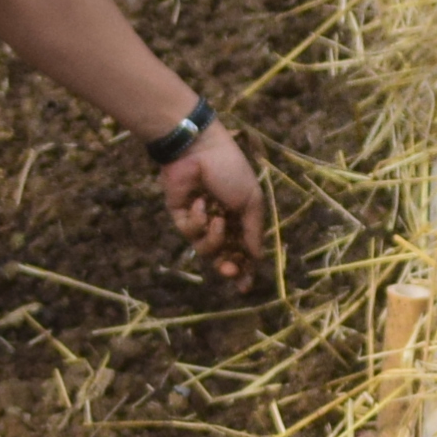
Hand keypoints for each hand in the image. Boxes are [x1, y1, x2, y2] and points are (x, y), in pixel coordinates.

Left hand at [159, 128, 266, 286]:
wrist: (199, 149)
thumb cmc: (230, 170)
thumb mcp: (251, 201)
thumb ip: (253, 231)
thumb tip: (256, 259)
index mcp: (241, 217)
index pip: (244, 250)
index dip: (245, 269)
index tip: (245, 287)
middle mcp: (221, 222)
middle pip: (223, 256)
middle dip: (227, 266)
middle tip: (229, 269)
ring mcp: (200, 220)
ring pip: (205, 248)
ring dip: (213, 238)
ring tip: (217, 219)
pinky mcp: (180, 216)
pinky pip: (189, 232)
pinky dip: (197, 221)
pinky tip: (199, 203)